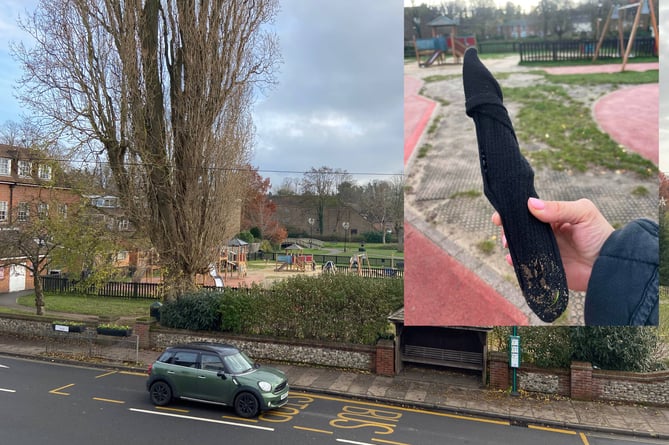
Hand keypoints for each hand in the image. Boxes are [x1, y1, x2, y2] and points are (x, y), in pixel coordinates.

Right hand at [492, 197, 614, 291]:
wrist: (611, 265)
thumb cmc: (600, 235)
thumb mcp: (582, 213)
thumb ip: (558, 208)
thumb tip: (530, 204)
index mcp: (553, 217)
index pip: (527, 211)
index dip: (513, 212)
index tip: (500, 216)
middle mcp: (546, 234)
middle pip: (520, 229)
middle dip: (508, 230)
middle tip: (505, 233)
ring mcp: (544, 251)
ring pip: (519, 246)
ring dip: (510, 245)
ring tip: (509, 245)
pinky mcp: (545, 268)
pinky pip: (526, 265)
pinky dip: (516, 262)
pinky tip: (512, 259)